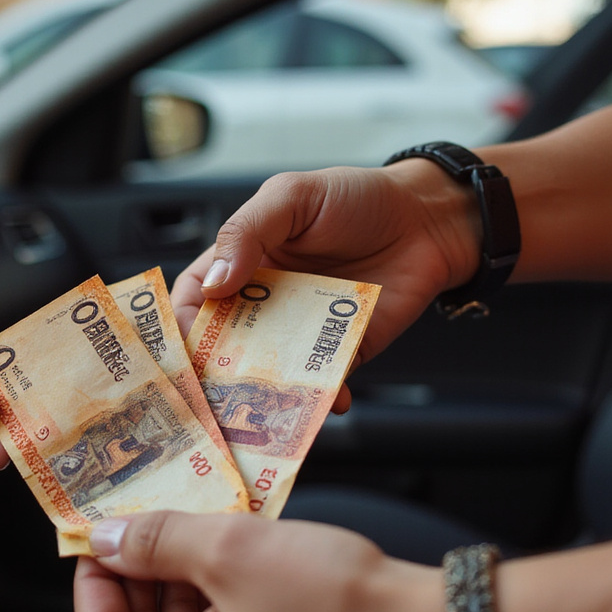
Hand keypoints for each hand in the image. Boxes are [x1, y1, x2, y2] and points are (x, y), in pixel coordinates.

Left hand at [75, 511, 454, 611]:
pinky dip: (225, 605)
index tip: (101, 536)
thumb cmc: (344, 607)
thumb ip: (157, 542)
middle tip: (149, 523)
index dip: (93, 581)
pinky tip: (242, 557)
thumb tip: (108, 540)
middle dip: (142, 579)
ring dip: (186, 586)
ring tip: (202, 528)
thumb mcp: (232, 549)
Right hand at [171, 162, 481, 379]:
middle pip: (223, 349)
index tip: (182, 353)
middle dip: (214, 378)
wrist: (429, 220)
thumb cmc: (358, 198)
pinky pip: (320, 385)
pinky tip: (330, 401)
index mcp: (241, 262)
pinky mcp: (340, 353)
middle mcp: (264, 303)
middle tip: (213, 401)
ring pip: (268, 375)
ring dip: (262, 398)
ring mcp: (301, 332)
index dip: (182, 328)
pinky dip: (321, 401)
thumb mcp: (292, 197)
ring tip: (262, 415)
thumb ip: (248, 232)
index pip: (195, 302)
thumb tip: (215, 281)